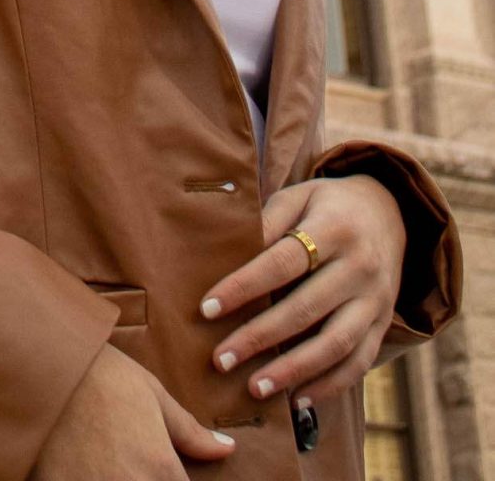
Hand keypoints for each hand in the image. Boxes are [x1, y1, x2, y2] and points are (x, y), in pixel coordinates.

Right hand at [33, 344, 235, 477]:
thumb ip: (191, 432)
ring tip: (115, 466)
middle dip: (150, 479)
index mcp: (161, 471)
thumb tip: (227, 449)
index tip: (167, 471)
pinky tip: (89, 472)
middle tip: (137, 462)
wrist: (40, 367)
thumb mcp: (151, 395)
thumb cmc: (101, 376)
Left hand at [198, 173, 407, 414]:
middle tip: (221, 360)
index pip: (282, 262)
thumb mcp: (300, 197)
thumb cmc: (327, 207)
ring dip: (293, 371)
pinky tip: (296, 401)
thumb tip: (230, 255)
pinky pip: (359, 364)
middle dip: (259, 338)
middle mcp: (360, 268)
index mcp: (334, 229)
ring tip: (254, 388)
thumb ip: (269, 222)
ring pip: (335, 344)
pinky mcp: (382, 326)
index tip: (208, 308)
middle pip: (306, 309)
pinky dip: (329, 386)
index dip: (244, 286)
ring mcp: (376, 301)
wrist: (390, 215)